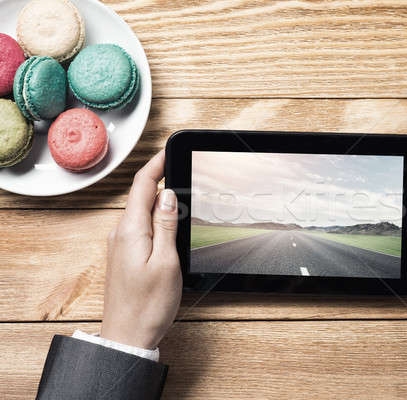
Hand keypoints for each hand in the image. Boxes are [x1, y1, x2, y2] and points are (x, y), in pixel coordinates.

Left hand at [101, 150, 181, 348]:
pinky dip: (154, 217)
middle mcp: (120, 233)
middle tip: (181, 170)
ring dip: (158, 199)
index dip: (156, 165)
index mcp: (131, 230)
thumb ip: (166, 225)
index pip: (142, 185)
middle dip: (160, 179)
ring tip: (179, 195)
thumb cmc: (149, 304)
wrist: (127, 336)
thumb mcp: (166, 262)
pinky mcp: (123, 256)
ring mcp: (120, 245)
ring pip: (140, 211)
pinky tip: (167, 223)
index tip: (169, 151)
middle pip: (141, 196)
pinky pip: (138, 226)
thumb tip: (168, 196)